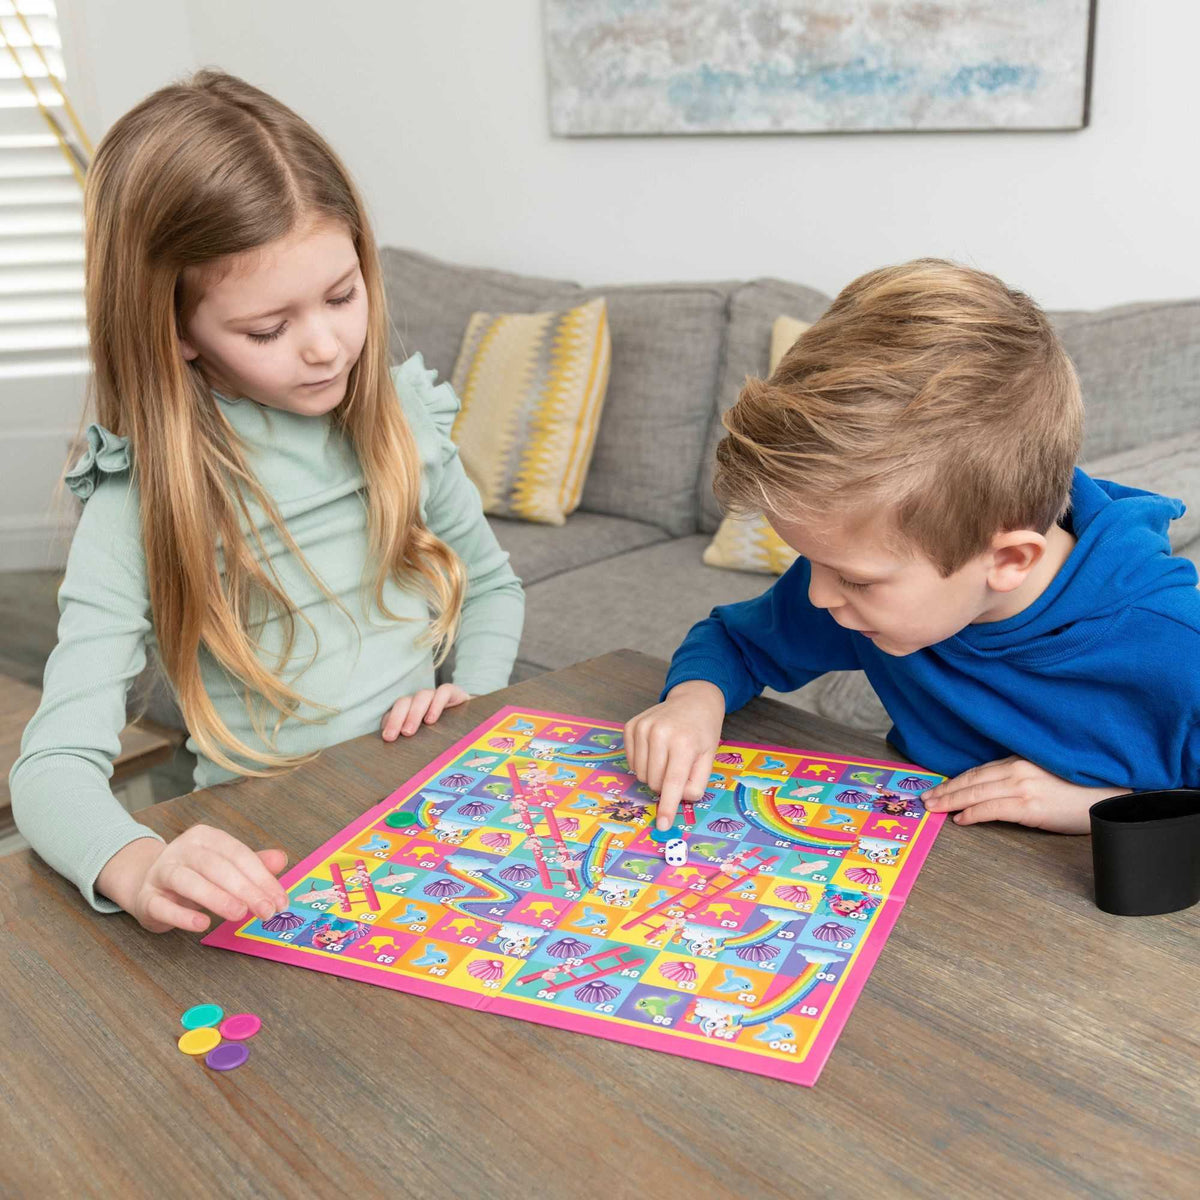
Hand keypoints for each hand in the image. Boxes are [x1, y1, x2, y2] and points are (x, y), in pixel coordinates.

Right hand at [96, 827, 288, 933]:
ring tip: (240, 914)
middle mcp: (182, 850)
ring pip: (189, 881)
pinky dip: (183, 916)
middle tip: (266, 911)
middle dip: (245, 889)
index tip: (280, 901)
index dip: (262, 878)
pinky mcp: (146, 897)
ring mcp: (161, 872)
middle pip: (217, 867)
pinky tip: (202, 924)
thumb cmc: (195, 875)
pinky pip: (162, 906)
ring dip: (217, 898)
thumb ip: (253, 863)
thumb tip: (281, 859)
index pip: (239, 855)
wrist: (148, 884)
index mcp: (206, 837)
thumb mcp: (225, 865)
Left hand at [381, 683, 469, 740]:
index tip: (387, 738)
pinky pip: (443, 692)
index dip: (389, 722)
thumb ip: (414, 747)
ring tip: (409, 732)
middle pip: (404, 703)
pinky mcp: (454, 693)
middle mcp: (421, 702)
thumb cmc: (448, 737)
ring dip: (413, 714)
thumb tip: (397, 765)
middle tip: (392, 737)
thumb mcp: (428, 742)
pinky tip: (431, 720)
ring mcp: (437, 696)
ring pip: (421, 697)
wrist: (476, 723)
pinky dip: (436, 704)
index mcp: (410, 711)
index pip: (394, 712)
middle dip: (396, 719)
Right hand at [624, 680, 725, 830]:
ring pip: (639, 774)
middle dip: (665, 785)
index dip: (668, 807)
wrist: (693, 700)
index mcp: (684, 744)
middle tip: (677, 770)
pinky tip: (655, 750)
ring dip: (652, 775)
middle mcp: (660, 734)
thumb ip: (697, 783)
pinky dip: (642, 763)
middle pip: (654, 782)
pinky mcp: (631, 726)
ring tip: (666, 759)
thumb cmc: (703, 731)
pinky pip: (630, 761)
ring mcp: (642, 728)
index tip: (662, 824)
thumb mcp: (709, 757)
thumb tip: (678, 800)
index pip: (673, 783)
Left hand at [922, 756, 1130, 834]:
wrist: (1112, 795)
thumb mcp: (1045, 773)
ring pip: (976, 794)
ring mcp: (1023, 787)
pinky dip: (972, 814)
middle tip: (925, 799)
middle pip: (971, 780)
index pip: (978, 771)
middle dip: (945, 790)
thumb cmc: (1082, 787)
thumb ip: (1019, 776)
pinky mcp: (1030, 806)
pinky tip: (959, 819)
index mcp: (1020, 760)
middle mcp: (1018, 770)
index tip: (937, 788)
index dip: (955, 781)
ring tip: (934, 808)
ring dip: (950, 801)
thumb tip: (992, 790)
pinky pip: (992, 809)